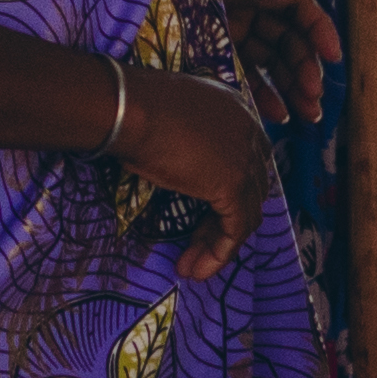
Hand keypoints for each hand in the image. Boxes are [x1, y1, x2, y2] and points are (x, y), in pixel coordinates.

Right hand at [107, 65, 278, 277]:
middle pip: (249, 190)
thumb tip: (175, 162)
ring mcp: (245, 160)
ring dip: (217, 245)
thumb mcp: (169, 119)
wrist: (127, 108)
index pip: (244, 161)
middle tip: (194, 246)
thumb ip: (185, 138)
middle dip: (221, 223)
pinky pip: (236, 229)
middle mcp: (249, 134)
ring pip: (244, 214)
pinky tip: (198, 269)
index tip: (201, 215)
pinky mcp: (233, 185)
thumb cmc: (133, 108)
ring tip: (192, 266)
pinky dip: (220, 252)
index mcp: (236, 112)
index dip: (225, 193)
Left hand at [216, 0, 341, 115]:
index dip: (318, 29)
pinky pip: (250, 80)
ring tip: (308, 115)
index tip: (333, 54)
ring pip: (274, 65)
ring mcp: (235, 36)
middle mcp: (250, 11)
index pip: (298, 8)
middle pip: (289, 42)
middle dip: (305, 69)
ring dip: (293, 89)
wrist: (129, 4)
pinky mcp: (220, 58)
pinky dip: (265, 97)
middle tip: (314, 97)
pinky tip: (278, 116)